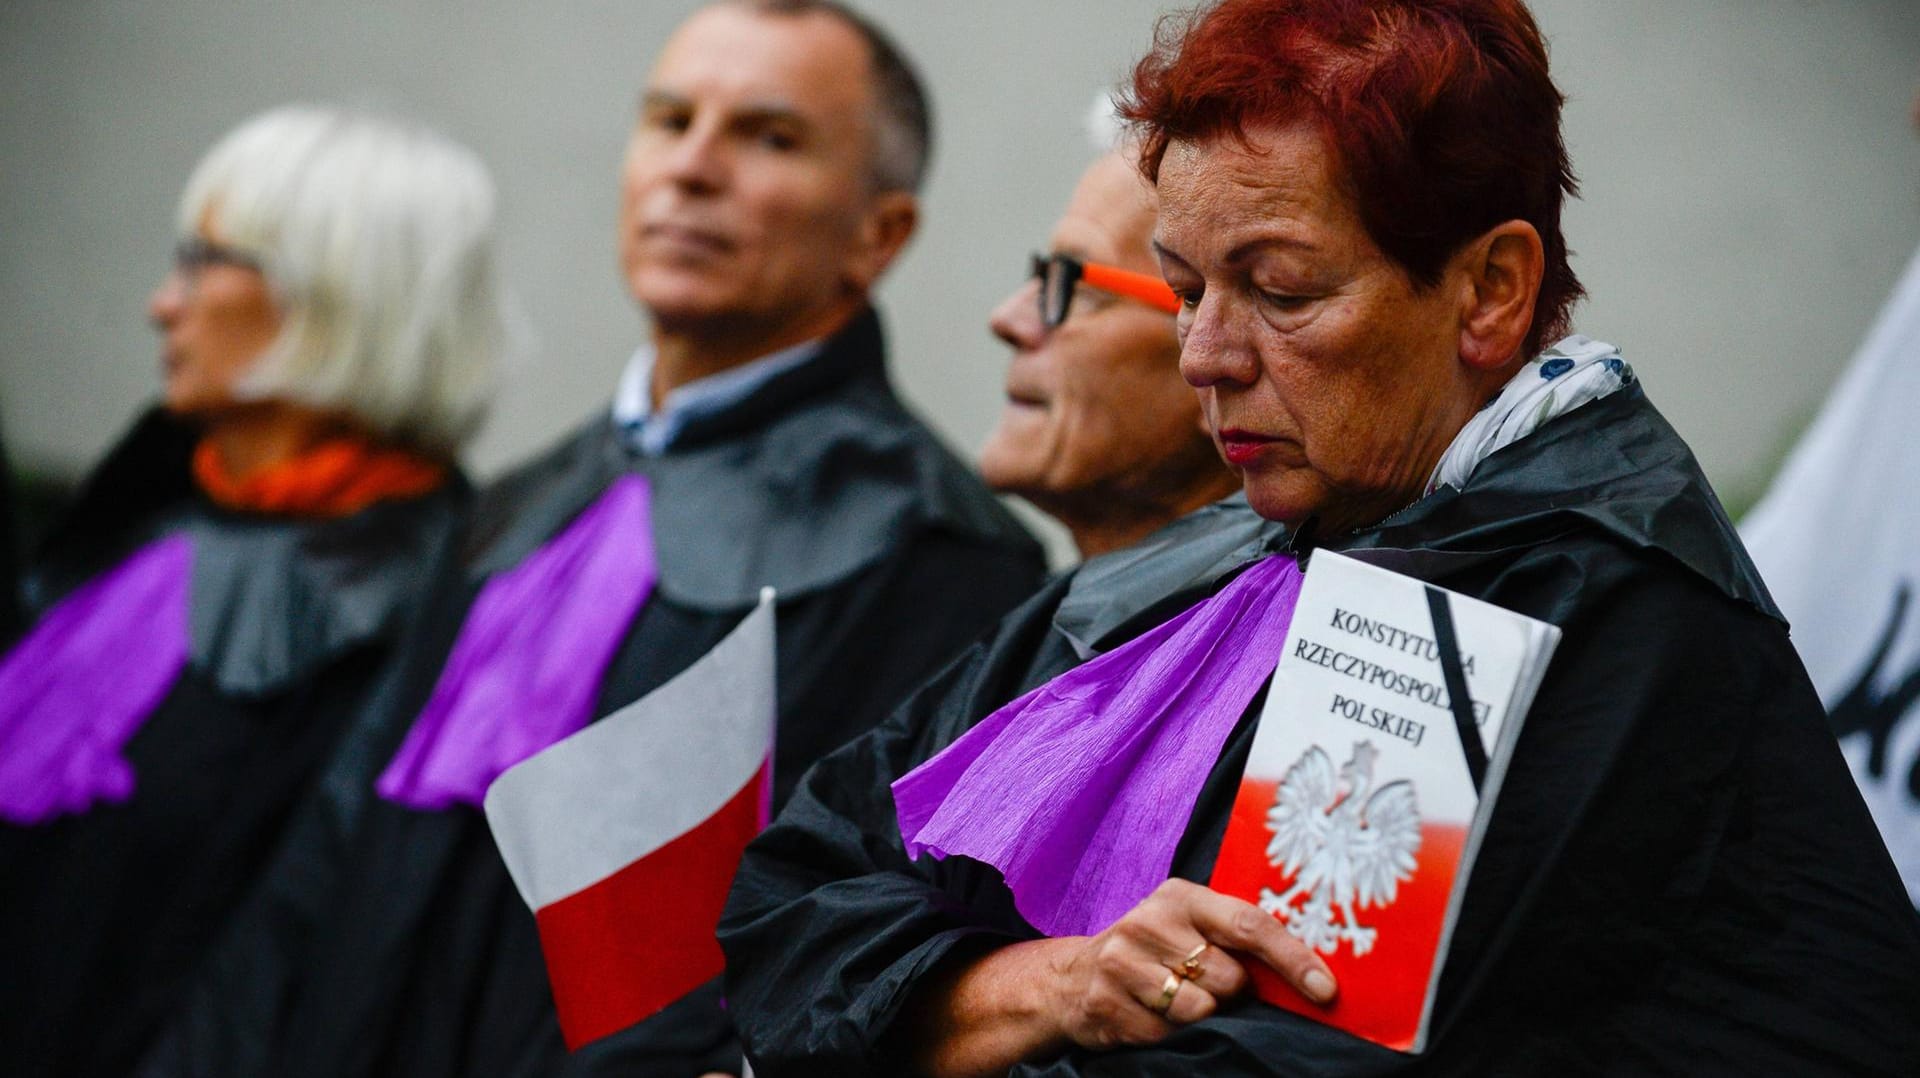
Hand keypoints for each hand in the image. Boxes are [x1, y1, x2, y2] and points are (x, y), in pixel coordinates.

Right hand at [910, 879, 1335, 1076]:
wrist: (1072, 980)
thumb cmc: (1154, 953)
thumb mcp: (1190, 928)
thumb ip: (1236, 939)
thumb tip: (1311, 972)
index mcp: (1181, 897)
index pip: (1249, 924)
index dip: (1292, 959)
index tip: (1324, 989)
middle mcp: (1149, 921)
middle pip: (1229, 978)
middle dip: (1232, 994)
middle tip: (1209, 988)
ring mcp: (1122, 961)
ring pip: (1199, 1010)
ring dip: (1199, 1017)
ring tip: (1174, 1001)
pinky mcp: (1105, 1000)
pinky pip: (1165, 1034)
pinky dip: (1167, 1035)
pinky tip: (1150, 1017)